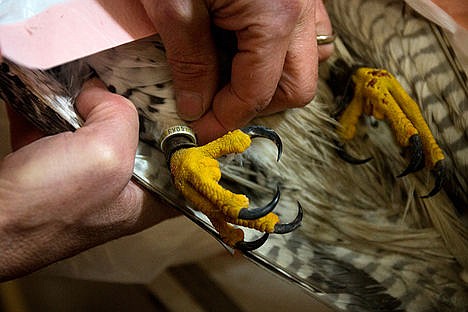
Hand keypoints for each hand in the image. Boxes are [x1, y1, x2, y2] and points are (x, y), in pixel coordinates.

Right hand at [0, 79, 177, 280]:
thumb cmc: (45, 208)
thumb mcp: (105, 154)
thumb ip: (119, 115)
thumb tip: (98, 94)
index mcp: (146, 198)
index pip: (180, 164)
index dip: (182, 131)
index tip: (176, 101)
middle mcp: (118, 188)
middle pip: (137, 137)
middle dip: (127, 107)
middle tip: (125, 78)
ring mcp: (82, 177)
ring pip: (94, 128)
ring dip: (84, 103)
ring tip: (82, 79)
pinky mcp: (48, 167)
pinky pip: (56, 128)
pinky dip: (49, 108)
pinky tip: (46, 89)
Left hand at [140, 0, 332, 142]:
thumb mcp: (174, 4)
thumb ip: (191, 62)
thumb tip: (197, 107)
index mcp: (274, 17)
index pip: (255, 92)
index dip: (225, 119)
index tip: (199, 129)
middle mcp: (301, 11)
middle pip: (295, 87)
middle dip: (256, 105)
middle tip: (218, 104)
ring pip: (305, 62)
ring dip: (270, 81)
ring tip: (231, 76)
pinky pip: (303, 36)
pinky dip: (277, 53)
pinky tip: (245, 47)